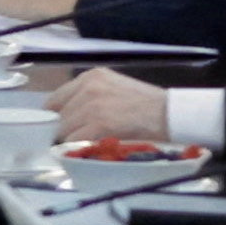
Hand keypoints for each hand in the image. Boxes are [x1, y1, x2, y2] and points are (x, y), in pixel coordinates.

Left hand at [43, 69, 167, 141]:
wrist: (170, 113)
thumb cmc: (146, 105)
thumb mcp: (113, 89)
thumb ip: (88, 96)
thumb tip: (66, 116)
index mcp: (90, 76)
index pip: (55, 99)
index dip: (56, 116)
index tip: (60, 127)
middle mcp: (88, 87)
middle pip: (58, 116)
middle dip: (64, 130)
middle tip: (77, 139)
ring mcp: (92, 104)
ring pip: (64, 129)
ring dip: (72, 140)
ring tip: (89, 143)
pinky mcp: (99, 122)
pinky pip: (75, 139)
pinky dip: (79, 147)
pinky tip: (92, 147)